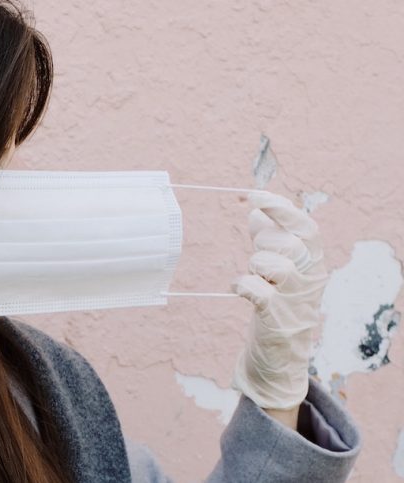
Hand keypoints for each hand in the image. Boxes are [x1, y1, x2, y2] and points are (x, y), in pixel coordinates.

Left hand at [230, 191, 328, 409]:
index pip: (306, 226)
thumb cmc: (279, 305)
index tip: (252, 196)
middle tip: (259, 261)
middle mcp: (311, 279)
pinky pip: (256, 290)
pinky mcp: (277, 319)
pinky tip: (239, 289)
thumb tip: (255, 212)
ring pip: (272, 264)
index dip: (280, 208)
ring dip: (255, 266)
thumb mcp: (279, 269)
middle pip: (286, 243)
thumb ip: (270, 239)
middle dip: (263, 244)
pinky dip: (242, 285)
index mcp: (314, 262)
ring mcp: (296, 300)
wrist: (281, 357)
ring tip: (256, 278)